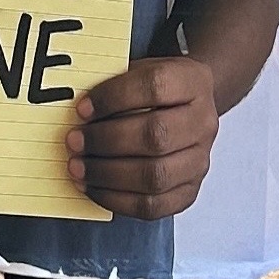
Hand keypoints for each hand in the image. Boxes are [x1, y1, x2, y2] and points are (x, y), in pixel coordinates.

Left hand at [66, 56, 219, 218]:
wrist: (189, 109)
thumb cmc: (156, 92)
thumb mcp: (138, 72)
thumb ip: (112, 84)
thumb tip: (77, 111)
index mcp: (192, 82)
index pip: (156, 86)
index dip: (114, 98)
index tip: (82, 108)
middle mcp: (203, 123)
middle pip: (156, 135)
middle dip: (106, 141)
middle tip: (75, 141)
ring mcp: (199, 160)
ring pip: (155, 175)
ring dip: (107, 174)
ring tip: (78, 167)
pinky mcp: (189, 191)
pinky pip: (154, 206)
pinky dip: (117, 200)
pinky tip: (94, 188)